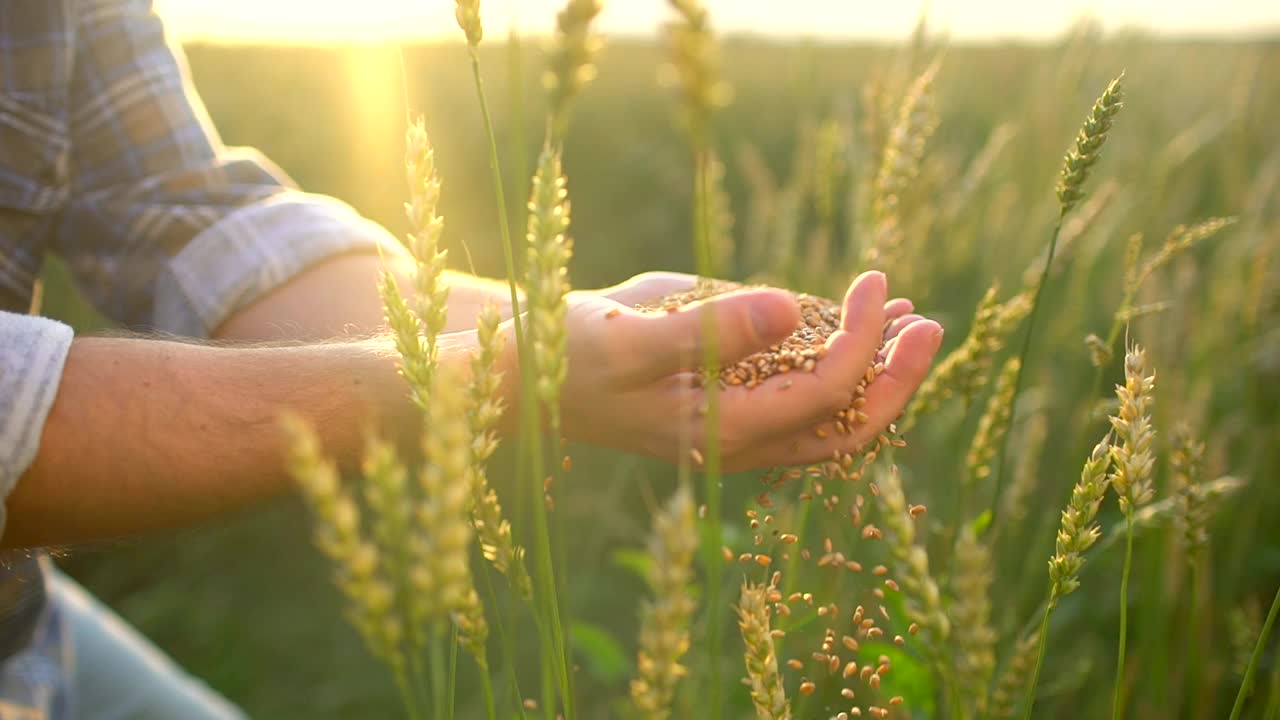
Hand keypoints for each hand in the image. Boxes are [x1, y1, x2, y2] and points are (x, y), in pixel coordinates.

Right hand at [520, 270, 941, 470]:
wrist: (535, 372)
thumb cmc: (571, 359)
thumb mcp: (631, 342)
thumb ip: (709, 332)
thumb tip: (792, 308)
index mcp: (725, 432)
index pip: (822, 397)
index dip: (863, 345)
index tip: (876, 286)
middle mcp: (745, 432)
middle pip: (848, 422)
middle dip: (897, 376)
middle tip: (933, 324)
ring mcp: (743, 411)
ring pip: (834, 406)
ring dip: (880, 365)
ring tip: (917, 316)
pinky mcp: (734, 383)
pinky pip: (803, 377)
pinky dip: (841, 347)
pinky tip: (867, 308)